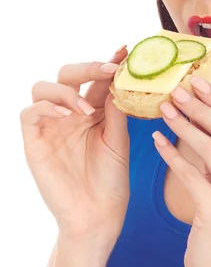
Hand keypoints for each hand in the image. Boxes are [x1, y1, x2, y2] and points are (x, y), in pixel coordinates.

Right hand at [20, 46, 129, 248]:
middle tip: (109, 70)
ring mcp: (50, 126)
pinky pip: (29, 112)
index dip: (108, 63)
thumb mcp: (118, 140)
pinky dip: (47, 106)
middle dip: (88, 67)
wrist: (97, 215)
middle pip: (67, 74)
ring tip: (86, 109)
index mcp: (92, 111)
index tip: (125, 50)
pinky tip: (68, 114)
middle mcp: (69, 113)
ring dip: (66, 89)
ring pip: (43, 87)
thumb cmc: (111, 180)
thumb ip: (115, 110)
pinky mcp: (34, 142)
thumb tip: (118, 78)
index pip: (96, 79)